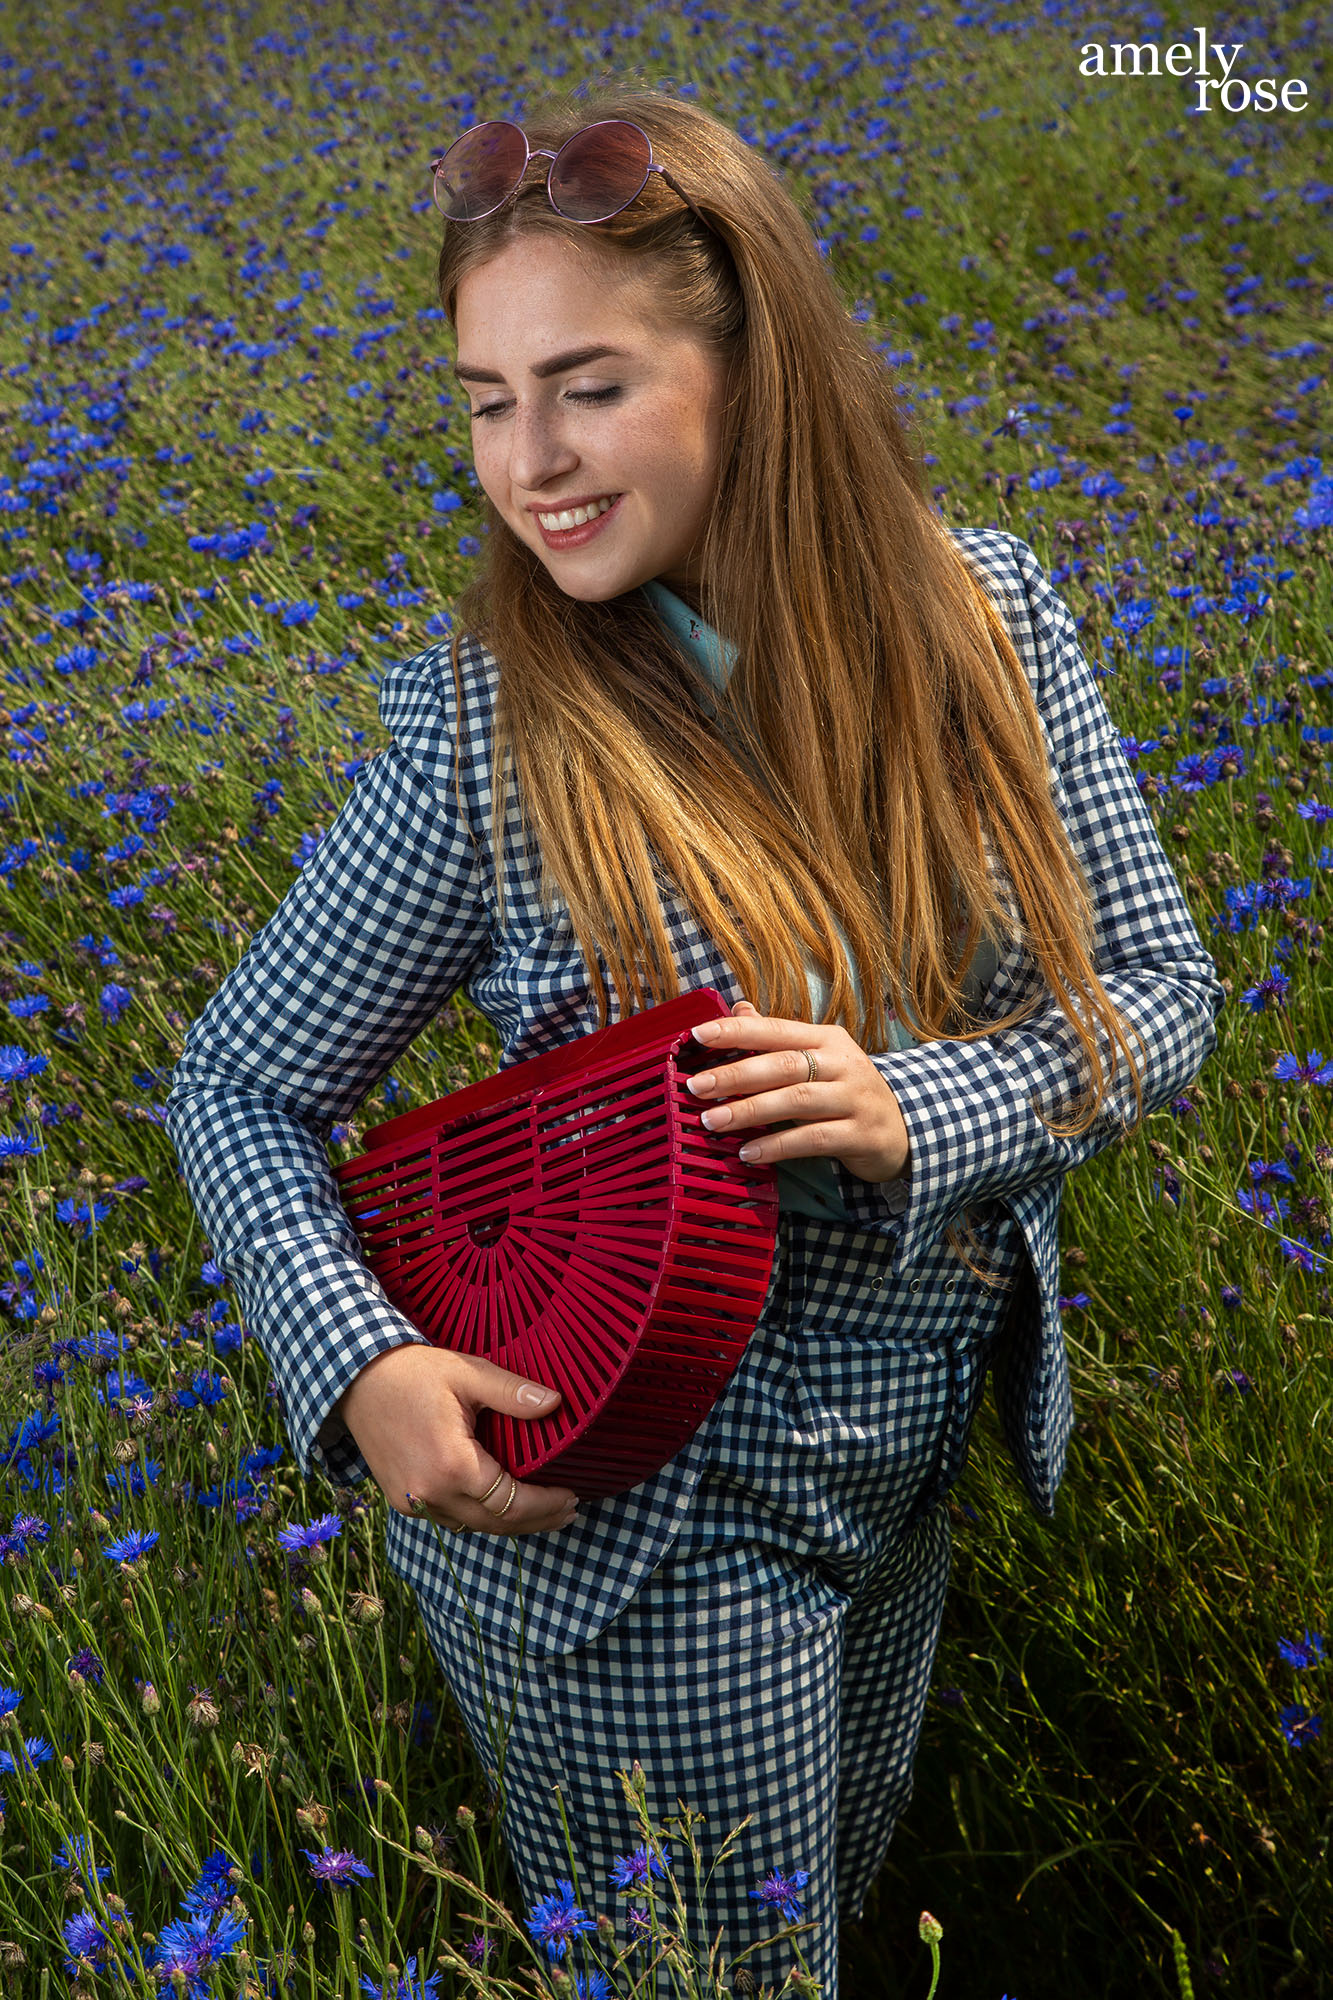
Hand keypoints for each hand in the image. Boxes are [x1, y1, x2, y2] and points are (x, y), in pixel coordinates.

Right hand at [334, 1345, 578, 1537]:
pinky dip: (479, 1518)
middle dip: (536, 1520)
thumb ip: (513, 1392)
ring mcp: (413, 1502)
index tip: (572, 1495)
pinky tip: (498, 1505)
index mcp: (452, 1466)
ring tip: (542, 1512)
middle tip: (568, 1511)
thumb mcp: (467, 1373)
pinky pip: (450, 1519)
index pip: (512, 1502)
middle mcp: (431, 1494)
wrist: (355, 1379)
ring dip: (508, 1524)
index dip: (546, 1504)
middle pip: (496, 1524)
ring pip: (472, 1527)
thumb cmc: (413, 1372)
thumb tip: (556, 1403)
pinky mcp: (402, 1501)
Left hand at [685, 998, 910, 1185]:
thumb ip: (778, 1038)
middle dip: (735, 1075)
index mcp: (827, 1039)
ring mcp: (854, 1099)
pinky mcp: (860, 1134)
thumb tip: (738, 1009)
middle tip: (697, 1087)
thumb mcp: (819, 1058)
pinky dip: (777, 1146)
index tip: (698, 1035)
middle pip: (783, 1064)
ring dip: (749, 1111)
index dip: (737, 1030)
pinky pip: (812, 1139)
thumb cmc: (848, 1091)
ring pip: (796, 1100)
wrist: (905, 1129)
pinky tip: (749, 1152)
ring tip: (712, 1121)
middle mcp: (843, 1063)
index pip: (776, 1029)